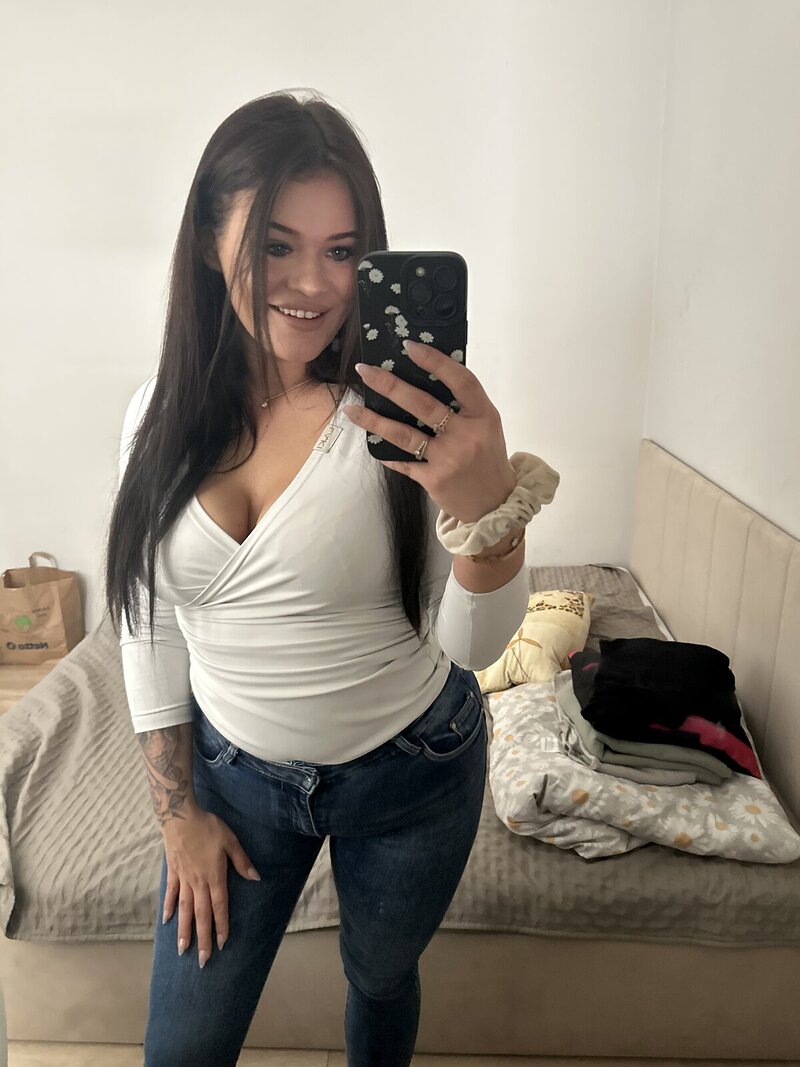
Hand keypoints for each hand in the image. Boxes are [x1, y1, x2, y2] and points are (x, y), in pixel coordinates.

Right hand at [161, 807, 260, 968]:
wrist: (180, 816)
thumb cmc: (208, 827)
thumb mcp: (230, 840)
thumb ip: (241, 861)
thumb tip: (255, 878)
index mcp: (214, 877)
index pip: (219, 907)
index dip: (221, 926)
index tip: (221, 945)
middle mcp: (197, 883)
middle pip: (201, 915)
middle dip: (203, 938)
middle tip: (202, 961)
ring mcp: (183, 879)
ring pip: (184, 910)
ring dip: (184, 930)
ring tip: (182, 950)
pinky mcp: (172, 872)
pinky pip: (170, 894)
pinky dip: (168, 908)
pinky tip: (166, 922)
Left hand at [342, 339, 516, 523]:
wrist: (495, 505)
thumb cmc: (488, 458)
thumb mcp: (487, 427)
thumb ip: (464, 405)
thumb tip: (425, 376)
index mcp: (484, 416)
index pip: (461, 380)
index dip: (435, 361)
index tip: (409, 346)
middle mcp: (466, 436)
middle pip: (423, 404)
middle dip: (390, 385)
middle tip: (365, 370)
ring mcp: (448, 459)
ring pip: (404, 434)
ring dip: (374, 420)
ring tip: (351, 410)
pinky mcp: (433, 479)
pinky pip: (403, 461)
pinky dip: (385, 451)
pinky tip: (370, 440)